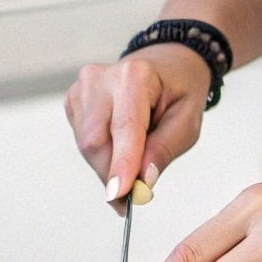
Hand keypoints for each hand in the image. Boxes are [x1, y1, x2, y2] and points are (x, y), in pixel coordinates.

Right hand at [64, 44, 212, 204]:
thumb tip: (140, 182)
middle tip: (132, 196)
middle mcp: (102, 78)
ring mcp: (83, 88)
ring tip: (133, 158)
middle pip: (96, 141)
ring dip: (108, 164)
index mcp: (135, 76)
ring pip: (86, 145)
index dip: (121, 163)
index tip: (119, 194)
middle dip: (112, 173)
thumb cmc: (179, 91)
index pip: (124, 127)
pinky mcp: (73, 100)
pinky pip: (82, 140)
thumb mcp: (187, 123)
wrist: (165, 64)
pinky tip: (120, 142)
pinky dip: (101, 153)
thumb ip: (163, 151)